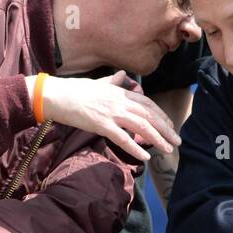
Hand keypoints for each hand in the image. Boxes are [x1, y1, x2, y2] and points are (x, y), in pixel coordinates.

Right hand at [39, 71, 180, 163]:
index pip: (147, 103)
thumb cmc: (74, 90)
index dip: (161, 115)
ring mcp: (110, 112)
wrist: (55, 95)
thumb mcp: (97, 83)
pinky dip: (135, 147)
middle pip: (149, 115)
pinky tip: (145, 156)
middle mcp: (118, 101)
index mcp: (119, 92)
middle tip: (177, 141)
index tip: (170, 125)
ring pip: (141, 125)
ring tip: (167, 150)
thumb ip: (112, 81)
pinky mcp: (100, 124)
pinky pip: (122, 138)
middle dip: (166, 129)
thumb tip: (122, 76)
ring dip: (157, 138)